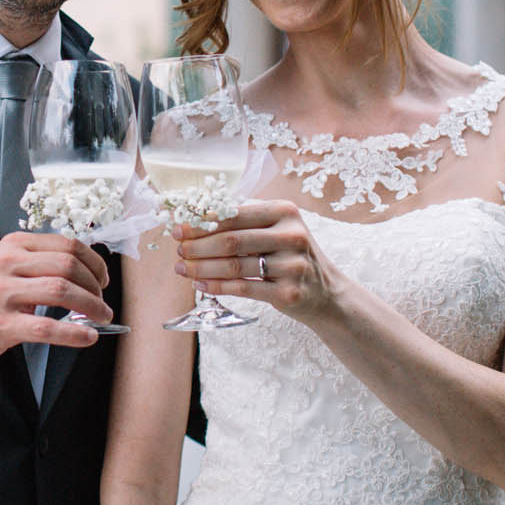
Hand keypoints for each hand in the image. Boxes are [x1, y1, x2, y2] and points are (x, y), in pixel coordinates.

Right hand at [0, 232, 111, 364]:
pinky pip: (46, 328)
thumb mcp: (6, 264)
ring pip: (61, 291)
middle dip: (94, 285)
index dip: (93, 262)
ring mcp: (4, 294)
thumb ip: (40, 263)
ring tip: (101, 317)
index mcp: (15, 246)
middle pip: (68, 265)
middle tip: (101, 301)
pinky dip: (74, 333)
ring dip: (91, 306)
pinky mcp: (1, 324)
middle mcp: (9, 264)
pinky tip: (87, 336)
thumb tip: (86, 275)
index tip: (102, 278)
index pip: (67, 245)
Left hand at [172, 200, 341, 324]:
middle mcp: (292, 235)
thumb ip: (245, 223)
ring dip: (201, 268)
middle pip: (231, 240)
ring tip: (182, 269)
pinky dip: (216, 286)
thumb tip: (195, 222)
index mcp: (285, 211)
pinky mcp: (288, 293)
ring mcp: (292, 266)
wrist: (327, 293)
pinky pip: (243, 288)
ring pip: (234, 266)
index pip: (234, 214)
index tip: (178, 228)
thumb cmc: (292, 256)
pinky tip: (200, 284)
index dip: (202, 222)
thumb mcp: (278, 229)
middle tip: (178, 250)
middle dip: (197, 246)